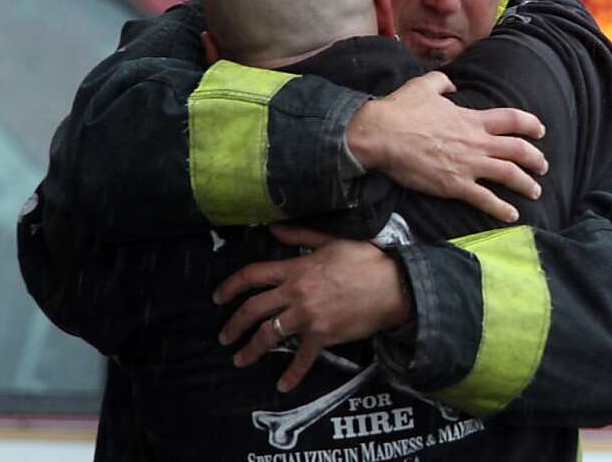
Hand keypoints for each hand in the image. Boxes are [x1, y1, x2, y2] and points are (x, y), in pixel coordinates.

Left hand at [214, 224, 409, 391]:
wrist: (394, 285)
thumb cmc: (365, 259)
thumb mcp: (332, 241)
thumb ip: (300, 235)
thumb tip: (273, 227)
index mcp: (296, 269)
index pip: (253, 276)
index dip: (230, 286)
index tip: (217, 298)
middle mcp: (296, 293)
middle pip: (253, 309)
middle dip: (234, 325)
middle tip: (224, 336)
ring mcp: (308, 316)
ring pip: (269, 335)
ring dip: (251, 349)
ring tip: (240, 359)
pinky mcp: (323, 335)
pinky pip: (302, 358)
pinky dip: (291, 374)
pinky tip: (282, 385)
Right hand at [345, 71, 546, 222]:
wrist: (381, 135)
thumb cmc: (401, 110)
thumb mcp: (424, 85)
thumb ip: (442, 82)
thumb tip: (450, 83)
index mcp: (472, 119)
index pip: (512, 119)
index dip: (530, 124)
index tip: (540, 130)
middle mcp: (477, 142)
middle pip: (518, 150)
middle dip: (536, 159)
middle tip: (543, 166)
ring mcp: (468, 165)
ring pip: (509, 175)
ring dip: (526, 184)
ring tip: (535, 192)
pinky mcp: (455, 186)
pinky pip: (485, 199)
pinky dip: (501, 209)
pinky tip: (512, 216)